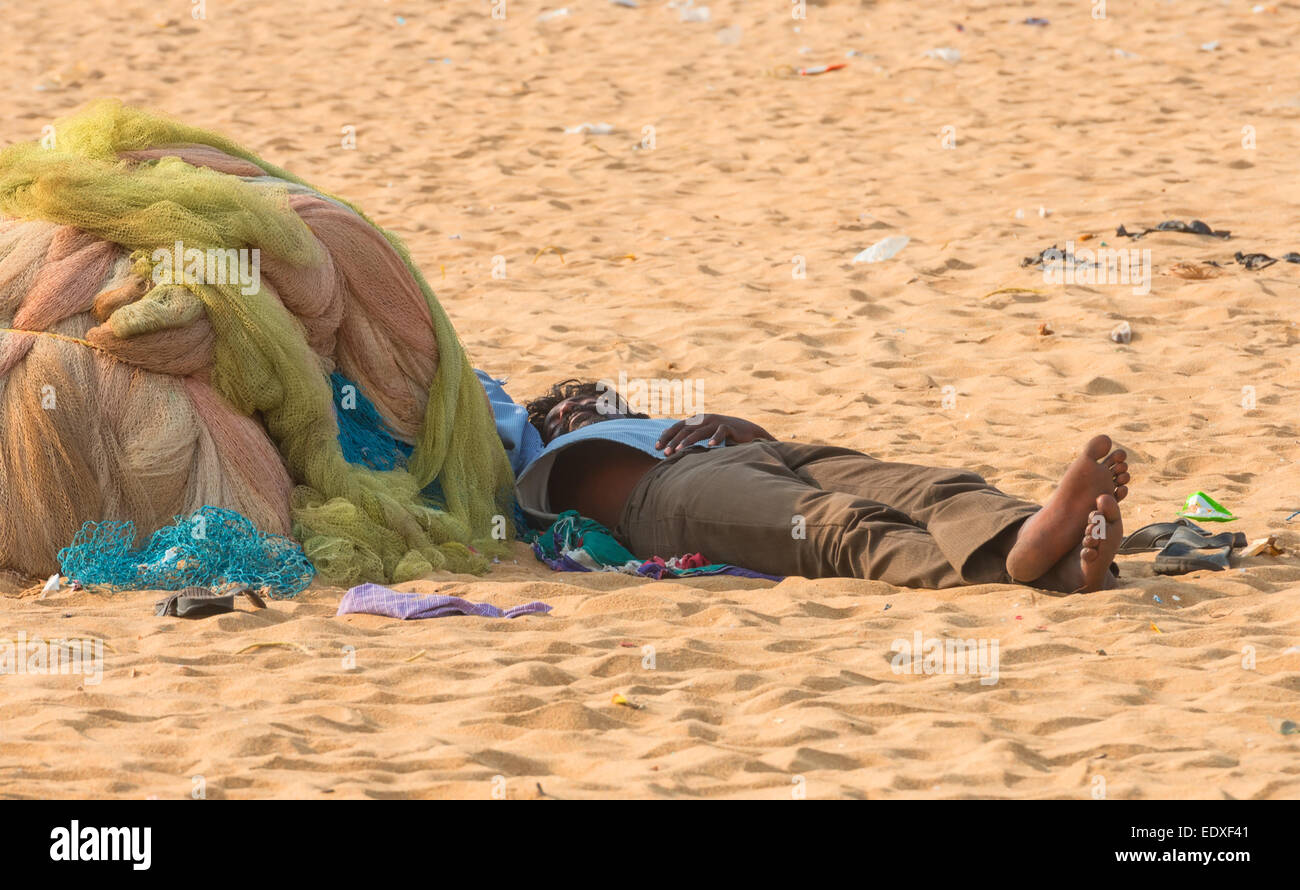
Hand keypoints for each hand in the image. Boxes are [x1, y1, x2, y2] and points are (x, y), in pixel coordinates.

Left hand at [656, 414, 774, 454]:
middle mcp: (704, 419)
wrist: (747, 431)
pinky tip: (710, 445)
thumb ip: (689, 436)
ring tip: (678, 451)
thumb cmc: (722, 434)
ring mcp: (716, 422)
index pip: (677, 427)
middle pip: (685, 429)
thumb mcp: (704, 433)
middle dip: (673, 441)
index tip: (656, 447)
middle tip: (664, 452)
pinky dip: (715, 438)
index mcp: (697, 420)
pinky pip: (721, 431)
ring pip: (699, 431)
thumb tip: (668, 440)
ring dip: (687, 442)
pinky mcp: (729, 426)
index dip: (667, 436)